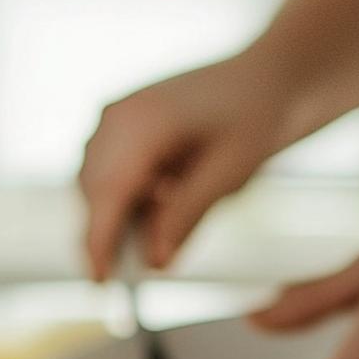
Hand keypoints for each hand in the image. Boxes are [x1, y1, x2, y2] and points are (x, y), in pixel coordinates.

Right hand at [78, 56, 287, 278]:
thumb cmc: (253, 116)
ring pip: (98, 188)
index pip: (107, 193)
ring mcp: (112, 119)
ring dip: (127, 209)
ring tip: (176, 192)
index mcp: (143, 121)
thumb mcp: (229, 173)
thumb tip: (155, 261)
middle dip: (116, 229)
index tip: (100, 280)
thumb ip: (187, 216)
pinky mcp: (115, 128)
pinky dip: (130, 195)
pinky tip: (167, 184)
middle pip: (95, 193)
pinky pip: (107, 176)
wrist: (262, 78)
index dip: (99, 241)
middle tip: (154, 248)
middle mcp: (117, 116)